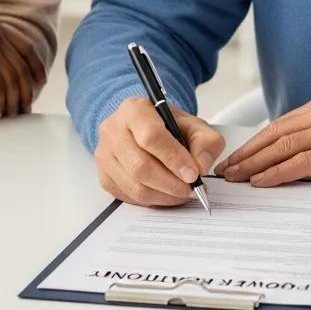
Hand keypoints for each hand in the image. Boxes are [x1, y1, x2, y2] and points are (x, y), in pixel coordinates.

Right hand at [95, 96, 224, 206]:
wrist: (145, 127)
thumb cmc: (167, 125)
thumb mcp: (193, 124)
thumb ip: (205, 141)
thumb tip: (201, 166)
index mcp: (134, 109)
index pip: (151, 136)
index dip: (174, 158)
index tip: (193, 173)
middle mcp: (113, 130)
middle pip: (140, 166)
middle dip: (171, 183)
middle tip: (192, 188)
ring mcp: (104, 155)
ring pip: (134, 185)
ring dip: (164, 195)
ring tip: (184, 193)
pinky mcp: (105, 176)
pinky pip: (129, 196)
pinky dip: (153, 200)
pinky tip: (168, 194)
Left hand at [215, 92, 310, 186]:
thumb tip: (291, 165)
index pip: (280, 124)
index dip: (255, 142)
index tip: (236, 157)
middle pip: (276, 133)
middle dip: (248, 153)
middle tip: (226, 170)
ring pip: (284, 146)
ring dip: (255, 163)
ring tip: (236, 177)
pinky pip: (303, 161)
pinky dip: (278, 172)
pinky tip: (262, 181)